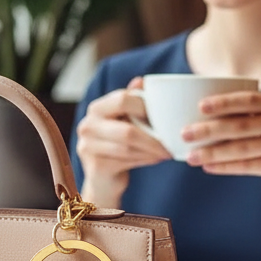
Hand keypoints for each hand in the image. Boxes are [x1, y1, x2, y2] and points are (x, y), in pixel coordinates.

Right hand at [76, 77, 170, 206]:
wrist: (104, 180)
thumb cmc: (119, 145)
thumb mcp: (125, 121)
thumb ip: (132, 102)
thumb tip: (141, 81)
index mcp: (96, 109)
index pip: (122, 99)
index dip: (145, 106)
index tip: (165, 115)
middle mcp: (87, 125)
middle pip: (127, 130)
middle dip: (154, 137)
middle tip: (172, 140)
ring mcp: (88, 147)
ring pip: (129, 147)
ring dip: (152, 150)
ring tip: (168, 150)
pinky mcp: (96, 167)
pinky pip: (127, 161)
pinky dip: (146, 159)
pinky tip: (157, 159)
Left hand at [182, 91, 260, 199]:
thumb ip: (250, 115)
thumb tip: (202, 115)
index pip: (249, 100)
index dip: (224, 102)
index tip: (200, 106)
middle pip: (240, 126)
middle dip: (209, 130)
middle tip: (185, 134)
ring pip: (241, 148)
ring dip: (212, 152)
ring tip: (190, 156)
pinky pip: (248, 166)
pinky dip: (225, 167)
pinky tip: (208, 167)